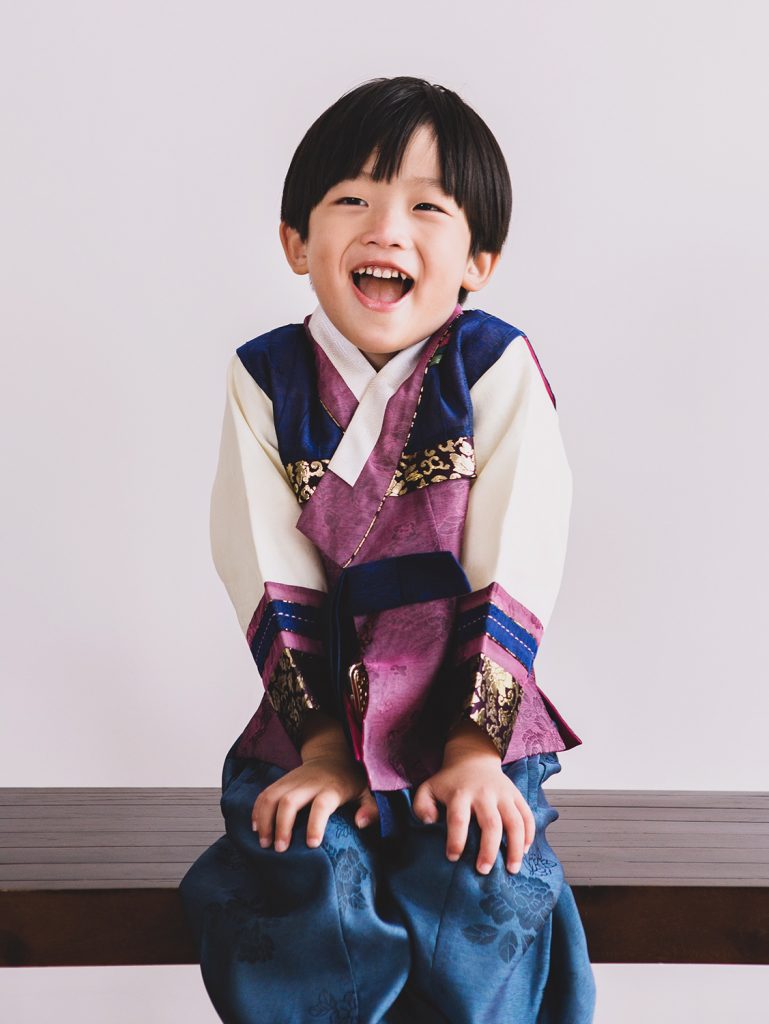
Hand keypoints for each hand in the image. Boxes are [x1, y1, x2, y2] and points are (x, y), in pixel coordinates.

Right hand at [251, 749, 378, 851]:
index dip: (315, 824)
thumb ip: (371, 808)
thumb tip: (361, 824)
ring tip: (264, 843)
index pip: (321, 805)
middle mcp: (309, 783)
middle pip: (289, 801)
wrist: (333, 754)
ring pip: (271, 796)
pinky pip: (264, 793)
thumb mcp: (367, 791)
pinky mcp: (282, 781)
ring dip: (264, 820)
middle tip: (279, 849)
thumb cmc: (351, 779)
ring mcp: (293, 780)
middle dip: (281, 826)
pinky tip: (256, 828)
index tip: (311, 844)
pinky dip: (257, 810)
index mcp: (332, 788)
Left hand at [412, 731, 534, 874]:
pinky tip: (525, 852)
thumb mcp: (428, 788)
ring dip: (516, 847)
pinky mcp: (516, 795)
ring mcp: (503, 794)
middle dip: (488, 850)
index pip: (458, 818)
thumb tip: (430, 824)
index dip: (456, 840)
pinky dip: (529, 835)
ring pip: (515, 821)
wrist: (472, 758)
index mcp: (460, 794)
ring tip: (512, 869)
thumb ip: (422, 806)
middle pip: (491, 823)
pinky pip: (527, 816)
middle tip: (483, 870)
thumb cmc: (449, 782)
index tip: (453, 858)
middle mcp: (484, 793)